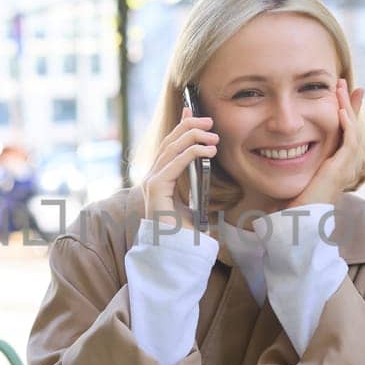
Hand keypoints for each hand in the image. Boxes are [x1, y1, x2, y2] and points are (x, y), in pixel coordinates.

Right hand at [142, 107, 218, 229]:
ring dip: (193, 136)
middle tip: (209, 120)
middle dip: (188, 125)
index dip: (180, 126)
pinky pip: (175, 163)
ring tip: (213, 134)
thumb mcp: (194, 205)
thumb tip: (210, 178)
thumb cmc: (184, 235)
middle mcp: (153, 178)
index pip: (169, 145)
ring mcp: (152, 182)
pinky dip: (192, 152)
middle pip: (169, 142)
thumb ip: (197, 189)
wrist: (175, 254)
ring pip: (171, 148)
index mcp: (160, 179)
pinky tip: (208, 150)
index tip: (192, 110)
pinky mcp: (157, 189)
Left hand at [290, 78, 364, 207]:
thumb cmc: (294, 202)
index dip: (344, 111)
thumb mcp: (297, 173)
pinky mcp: (340, 169)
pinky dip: (346, 124)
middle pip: (352, 127)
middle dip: (348, 103)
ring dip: (346, 107)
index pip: (345, 132)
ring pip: (352, 130)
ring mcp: (346, 167)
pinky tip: (340, 110)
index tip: (338, 94)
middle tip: (341, 83)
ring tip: (340, 89)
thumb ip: (294, 159)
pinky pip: (348, 141)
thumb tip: (280, 148)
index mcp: (337, 164)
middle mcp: (346, 164)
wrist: (300, 219)